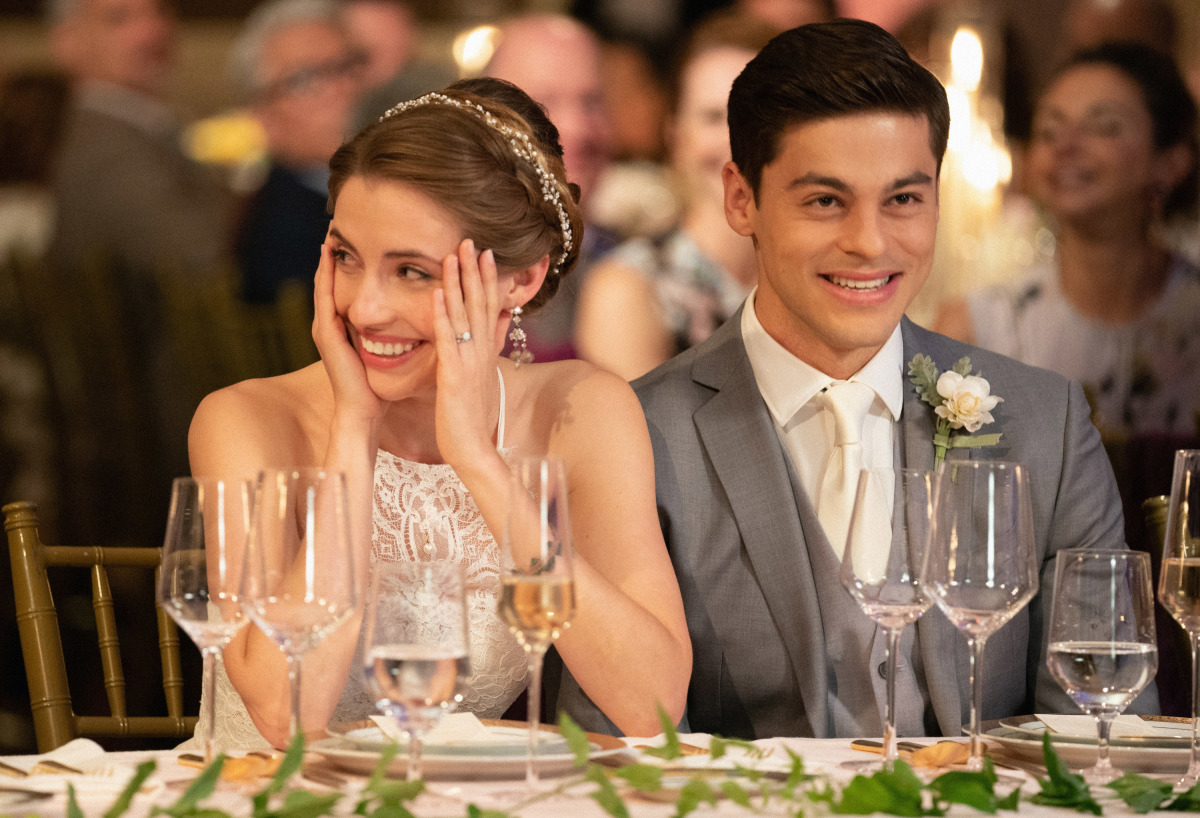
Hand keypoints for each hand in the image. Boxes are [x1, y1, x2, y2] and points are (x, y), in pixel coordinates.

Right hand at [312, 241, 387, 424]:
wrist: (362, 412)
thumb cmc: (379, 387)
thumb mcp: (388, 352)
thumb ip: (397, 334)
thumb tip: (424, 317)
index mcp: (344, 329)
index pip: (344, 290)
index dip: (348, 266)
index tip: (356, 240)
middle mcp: (331, 325)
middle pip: (329, 282)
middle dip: (332, 257)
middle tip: (335, 226)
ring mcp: (325, 329)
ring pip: (323, 286)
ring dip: (325, 261)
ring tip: (329, 235)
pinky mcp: (326, 335)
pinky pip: (324, 299)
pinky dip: (326, 278)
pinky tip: (329, 259)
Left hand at [432, 239, 502, 467]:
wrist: (472, 450)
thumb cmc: (470, 421)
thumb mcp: (479, 383)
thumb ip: (482, 356)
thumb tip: (492, 335)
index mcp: (484, 354)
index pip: (488, 308)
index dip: (486, 280)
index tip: (483, 253)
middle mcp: (480, 353)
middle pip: (479, 303)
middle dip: (474, 271)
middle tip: (470, 240)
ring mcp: (468, 362)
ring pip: (463, 314)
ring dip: (457, 283)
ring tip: (452, 254)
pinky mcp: (452, 374)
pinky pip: (446, 339)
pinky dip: (441, 314)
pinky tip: (434, 293)